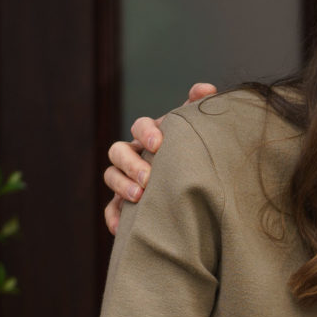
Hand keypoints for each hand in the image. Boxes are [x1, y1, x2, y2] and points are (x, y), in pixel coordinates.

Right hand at [102, 82, 218, 233]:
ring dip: (121, 185)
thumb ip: (199, 109)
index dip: (146, 132)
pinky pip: (110, 210)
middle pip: (118, 151)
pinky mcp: (124, 204)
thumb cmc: (195, 154)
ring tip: (139, 197)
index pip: (140, 126)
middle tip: (148, 177)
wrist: (198, 189)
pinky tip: (121, 228)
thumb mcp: (199, 131)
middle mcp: (135, 155)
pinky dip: (113, 217)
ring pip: (110, 176)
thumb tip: (206, 88)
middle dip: (131, 162)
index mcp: (152, 136)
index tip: (159, 144)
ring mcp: (126, 179)